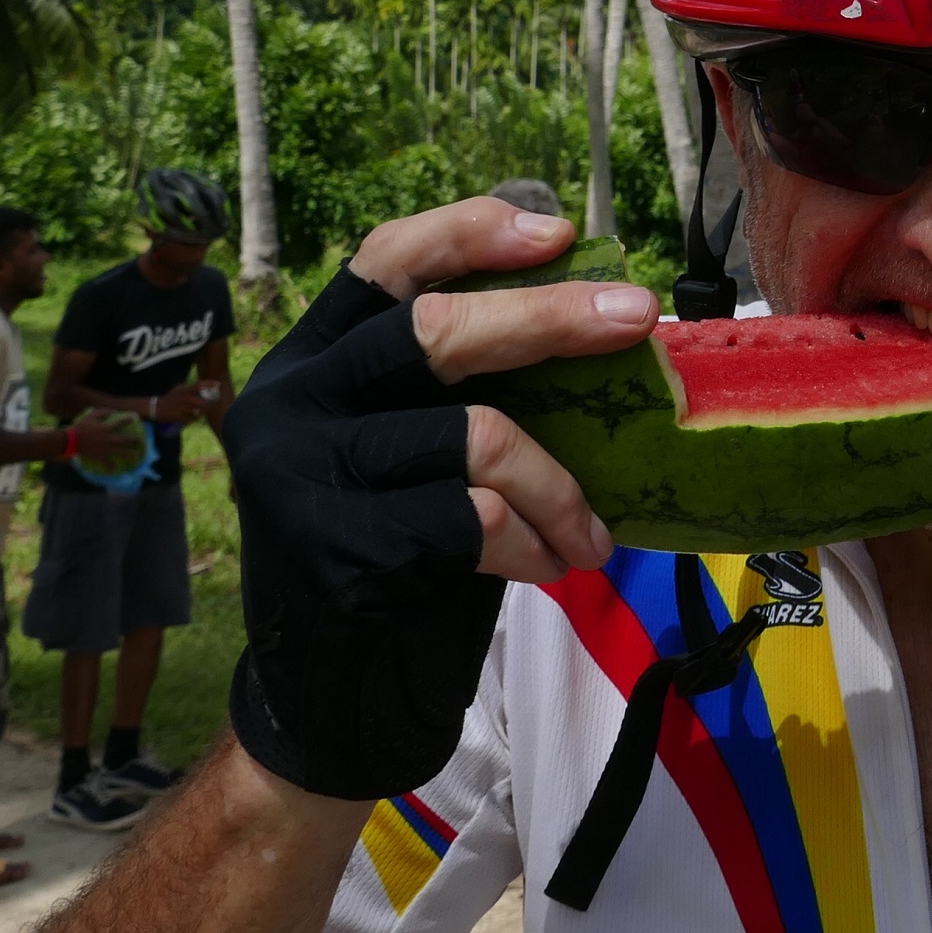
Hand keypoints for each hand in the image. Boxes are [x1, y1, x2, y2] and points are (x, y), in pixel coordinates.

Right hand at [72, 407, 142, 465]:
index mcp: (108, 428)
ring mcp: (106, 449)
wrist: (72, 440)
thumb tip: (112, 411)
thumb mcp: (92, 415)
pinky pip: (107, 463)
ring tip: (137, 457)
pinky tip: (115, 471)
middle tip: (141, 441)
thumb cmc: (81, 427)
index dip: (129, 420)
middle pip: (126, 440)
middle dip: (135, 440)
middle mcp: (110, 439)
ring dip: (130, 455)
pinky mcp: (100, 456)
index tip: (135, 418)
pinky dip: (111, 468)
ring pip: (121, 453)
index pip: (122, 422)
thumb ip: (103, 412)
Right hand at [152, 384, 211, 423]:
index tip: (218, 384)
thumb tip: (203, 386)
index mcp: (184, 390)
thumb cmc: (170, 398)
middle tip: (211, 406)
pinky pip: (191, 419)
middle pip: (203, 402)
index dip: (210, 384)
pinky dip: (194, 419)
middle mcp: (184, 397)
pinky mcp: (179, 416)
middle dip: (209, 406)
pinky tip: (192, 417)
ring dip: (201, 413)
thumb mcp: (179, 389)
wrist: (156, 407)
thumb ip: (190, 388)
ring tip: (200, 413)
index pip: (200, 385)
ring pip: (198, 412)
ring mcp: (182, 407)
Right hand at [222, 199, 657, 800]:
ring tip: (592, 534)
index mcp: (315, 362)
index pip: (385, 263)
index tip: (563, 230)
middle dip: (551, 318)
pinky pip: (474, 522)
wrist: (337, 702)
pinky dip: (534, 544)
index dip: (471, 233)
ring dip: (562, 489)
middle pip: (436, 331)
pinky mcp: (332, 550)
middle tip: (639, 319)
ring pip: (477, 437)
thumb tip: (600, 319)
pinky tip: (549, 570)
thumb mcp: (426, 454)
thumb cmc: (405, 561)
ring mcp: (301, 477)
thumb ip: (469, 391)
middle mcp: (292, 404)